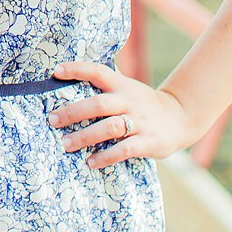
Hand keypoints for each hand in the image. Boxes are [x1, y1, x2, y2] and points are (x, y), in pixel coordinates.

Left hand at [48, 62, 199, 169]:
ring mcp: (139, 122)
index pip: (98, 71)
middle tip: (52, 120)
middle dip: (73, 112)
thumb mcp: (127, 88)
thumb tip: (66, 75)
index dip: (77, 69)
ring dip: (85, 137)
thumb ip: (104, 85)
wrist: (180, 117)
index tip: (55, 71)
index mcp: (122, 85)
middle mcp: (129, 101)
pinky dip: (106, 156)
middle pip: (99, 104)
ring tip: (66, 145)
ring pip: (110, 128)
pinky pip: (125, 149)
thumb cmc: (141, 103)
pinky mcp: (148, 142)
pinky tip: (90, 162)